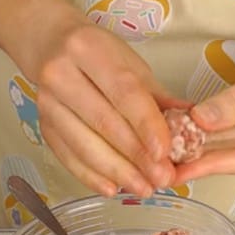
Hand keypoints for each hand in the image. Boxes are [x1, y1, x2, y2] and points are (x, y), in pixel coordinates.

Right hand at [20, 1, 187, 196]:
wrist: (51, 46)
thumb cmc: (99, 55)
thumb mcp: (132, 65)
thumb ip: (158, 98)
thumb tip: (192, 126)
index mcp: (88, 49)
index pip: (124, 92)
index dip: (146, 125)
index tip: (165, 153)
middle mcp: (61, 74)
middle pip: (104, 122)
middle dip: (136, 156)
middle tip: (162, 178)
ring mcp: (47, 103)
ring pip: (85, 145)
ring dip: (118, 172)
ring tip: (145, 188)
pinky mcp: (42, 126)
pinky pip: (68, 157)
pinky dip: (92, 177)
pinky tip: (114, 188)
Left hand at [173, 12, 234, 183]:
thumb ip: (231, 106)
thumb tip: (196, 123)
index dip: (208, 165)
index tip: (177, 173)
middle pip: (234, 157)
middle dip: (198, 156)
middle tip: (160, 166)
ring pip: (228, 143)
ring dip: (197, 141)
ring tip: (162, 149)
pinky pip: (230, 126)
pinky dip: (207, 125)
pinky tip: (179, 128)